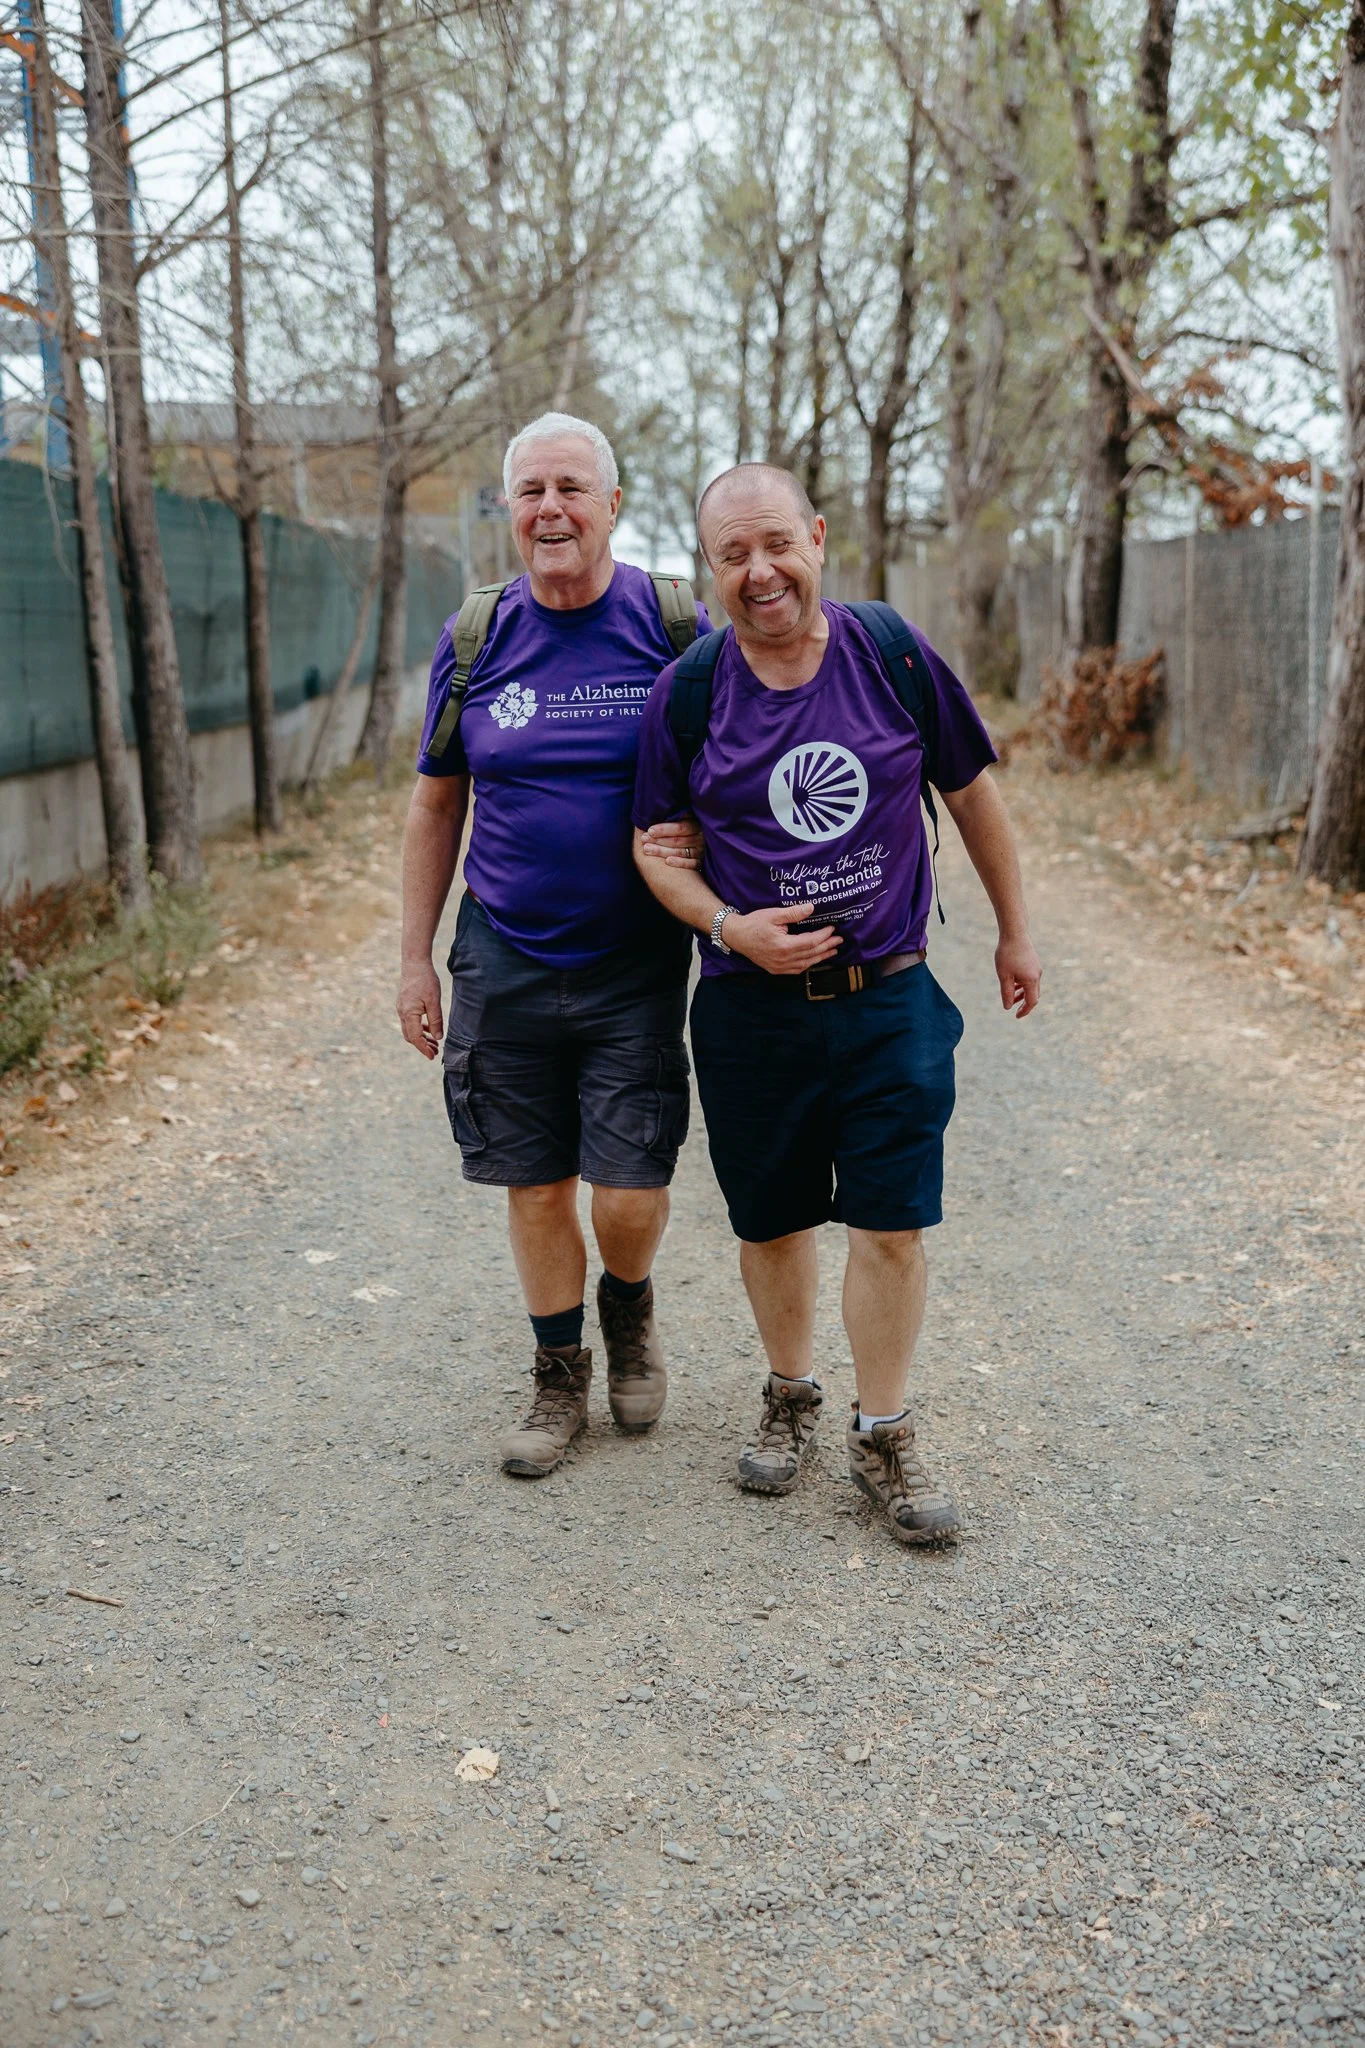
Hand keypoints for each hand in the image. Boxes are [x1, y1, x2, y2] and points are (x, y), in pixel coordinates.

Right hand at [397, 958, 444, 1058]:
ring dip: (421, 1038)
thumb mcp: (434, 1001)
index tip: (432, 1056)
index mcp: (408, 1013)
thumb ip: (436, 1020)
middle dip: (422, 1046)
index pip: (415, 1037)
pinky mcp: (404, 1005)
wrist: (414, 963)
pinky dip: (419, 1029)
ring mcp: (401, 1009)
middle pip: (410, 1036)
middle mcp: (402, 1013)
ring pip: (409, 1030)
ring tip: (434, 1044)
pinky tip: (429, 1030)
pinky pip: (410, 1022)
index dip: (424, 1049)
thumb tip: (438, 1038)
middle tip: (435, 1053)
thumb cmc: (426, 980)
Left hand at [639, 816, 702, 867]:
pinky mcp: (701, 863)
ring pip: (681, 852)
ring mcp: (701, 850)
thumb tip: (652, 812)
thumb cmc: (678, 831)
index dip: (664, 829)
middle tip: (643, 838)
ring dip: (662, 851)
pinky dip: (679, 862)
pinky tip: (667, 861)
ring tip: (646, 849)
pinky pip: (690, 864)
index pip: (680, 827)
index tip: (649, 830)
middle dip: (659, 839)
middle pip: (679, 839)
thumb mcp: (680, 821)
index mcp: (696, 823)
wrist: (694, 852)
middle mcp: (700, 837)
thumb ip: (672, 817)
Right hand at [724, 902, 841, 975]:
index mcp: (784, 946)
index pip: (811, 942)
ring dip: (821, 957)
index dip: (824, 935)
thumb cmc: (754, 924)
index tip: (832, 928)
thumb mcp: (773, 914)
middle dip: (827, 946)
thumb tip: (811, 908)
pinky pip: (796, 970)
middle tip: (839, 940)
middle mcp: (783, 959)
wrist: (736, 936)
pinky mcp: (775, 969)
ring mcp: (779, 966)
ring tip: (832, 950)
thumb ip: (793, 913)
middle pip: (811, 954)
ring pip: (806, 964)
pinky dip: (808, 964)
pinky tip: (814, 959)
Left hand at [996, 934, 1041, 1017]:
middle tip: (1013, 1009)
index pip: (1032, 1001)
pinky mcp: (1033, 962)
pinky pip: (1030, 978)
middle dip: (1024, 1003)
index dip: (1025, 1010)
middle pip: (1033, 995)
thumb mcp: (1004, 976)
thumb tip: (1007, 1007)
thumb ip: (1006, 993)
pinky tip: (1013, 982)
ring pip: (1031, 986)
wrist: (1014, 932)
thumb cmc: (1007, 954)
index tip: (1016, 1016)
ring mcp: (1037, 968)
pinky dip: (1023, 984)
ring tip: (1011, 997)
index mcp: (1031, 980)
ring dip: (1022, 993)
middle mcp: (1037, 975)